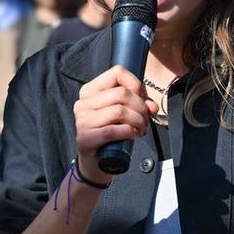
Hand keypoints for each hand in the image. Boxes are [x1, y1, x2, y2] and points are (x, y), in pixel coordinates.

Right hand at [72, 65, 157, 184]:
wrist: (96, 161)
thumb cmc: (111, 133)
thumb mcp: (124, 114)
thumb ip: (140, 104)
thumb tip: (152, 106)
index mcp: (90, 90)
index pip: (117, 72)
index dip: (137, 84)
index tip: (143, 99)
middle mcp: (83, 103)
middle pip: (121, 93)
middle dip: (140, 107)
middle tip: (145, 120)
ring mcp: (81, 121)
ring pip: (119, 110)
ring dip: (137, 120)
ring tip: (140, 129)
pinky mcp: (84, 139)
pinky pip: (112, 131)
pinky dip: (128, 132)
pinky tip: (132, 135)